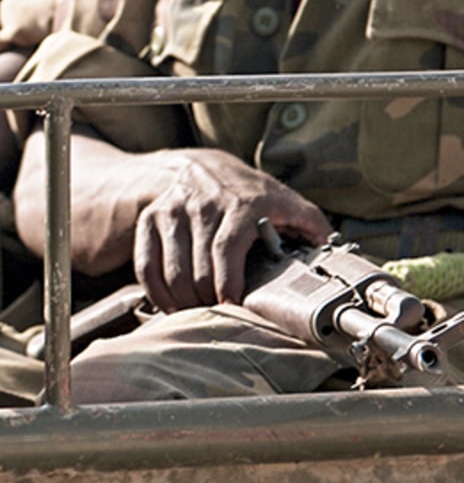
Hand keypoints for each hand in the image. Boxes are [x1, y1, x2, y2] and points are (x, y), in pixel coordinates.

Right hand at [133, 149, 332, 311]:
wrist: (200, 166)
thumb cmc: (248, 192)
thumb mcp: (286, 200)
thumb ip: (312, 226)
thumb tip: (336, 255)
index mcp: (241, 204)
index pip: (226, 249)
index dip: (228, 284)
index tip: (232, 306)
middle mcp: (203, 205)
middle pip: (198, 268)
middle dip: (208, 300)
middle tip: (220, 317)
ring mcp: (172, 212)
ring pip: (172, 270)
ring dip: (184, 300)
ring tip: (199, 313)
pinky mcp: (151, 220)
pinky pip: (146, 264)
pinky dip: (157, 290)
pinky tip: (171, 304)